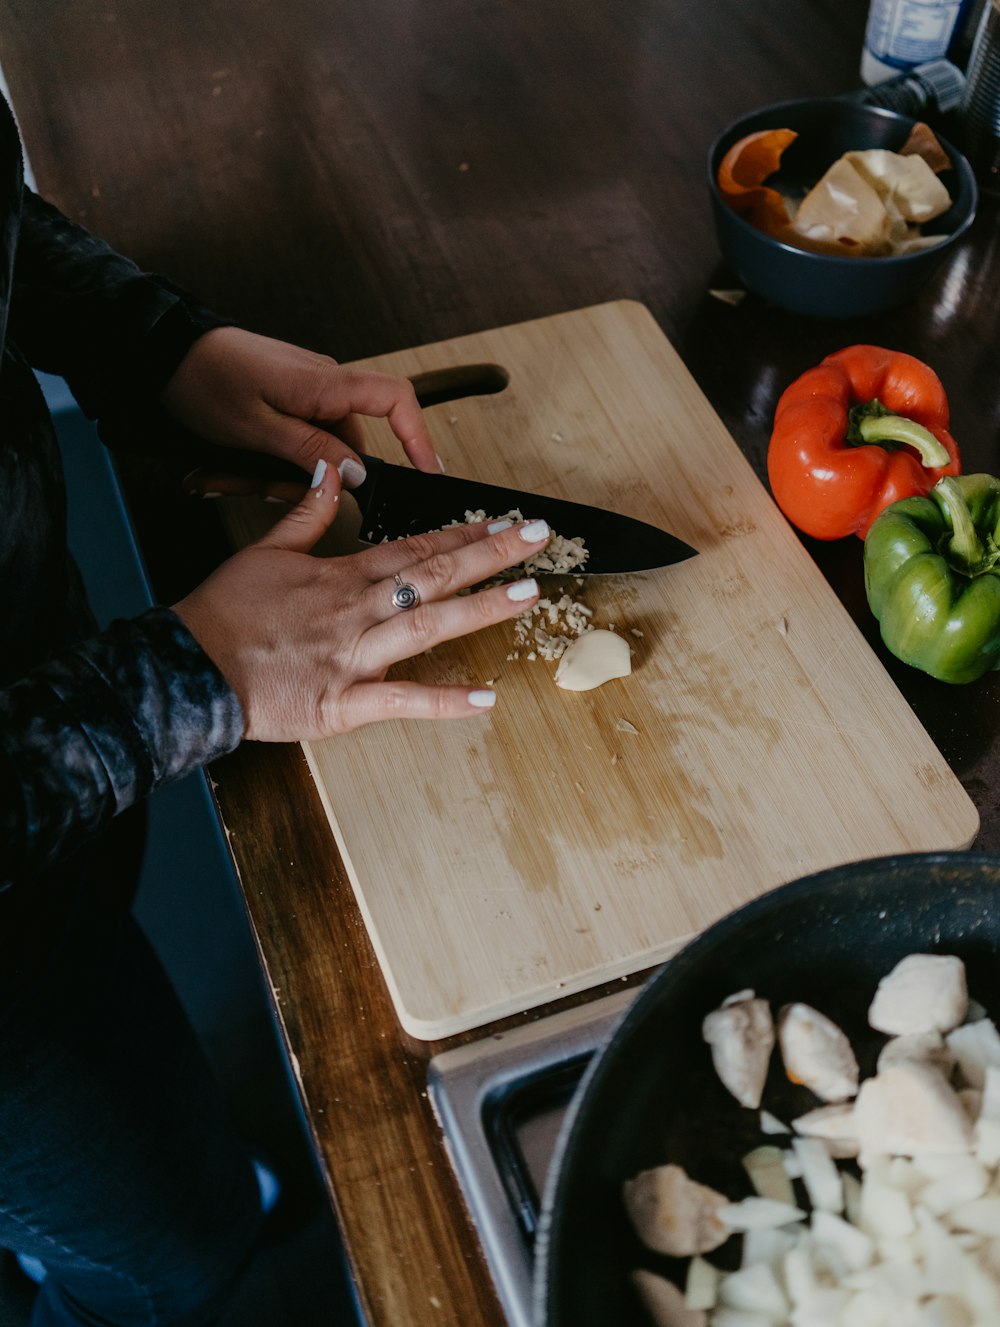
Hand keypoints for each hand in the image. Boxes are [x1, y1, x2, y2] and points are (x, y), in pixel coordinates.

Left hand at [161, 326, 440, 501]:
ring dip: (273, 475)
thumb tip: (358, 475)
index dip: (418, 437)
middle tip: (254, 487)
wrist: (163, 351)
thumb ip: (311, 452)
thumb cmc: (203, 380)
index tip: (426, 473)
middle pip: (346, 447)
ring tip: (221, 475)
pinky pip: (295, 444)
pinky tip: (226, 466)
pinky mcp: (289, 402)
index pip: (395, 400)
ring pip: (315, 454)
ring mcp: (307, 393)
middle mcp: (324, 384)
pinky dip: (265, 463)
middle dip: (306, 480)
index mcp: (324, 383)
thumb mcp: (256, 427)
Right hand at [172, 472, 548, 738]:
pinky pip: (401, 702)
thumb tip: (328, 472)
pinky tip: (487, 698)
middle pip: (434, 576)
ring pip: (428, 626)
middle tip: (539, 538)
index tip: (504, 520)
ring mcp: (354, 657)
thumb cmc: (225, 613)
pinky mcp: (343, 703)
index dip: (464, 534)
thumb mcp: (263, 550)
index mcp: (343, 577)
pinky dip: (444, 702)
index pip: (415, 548)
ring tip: (527, 594)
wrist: (189, 668)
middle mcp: (358, 611)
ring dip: (480, 609)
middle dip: (491, 555)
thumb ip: (306, 513)